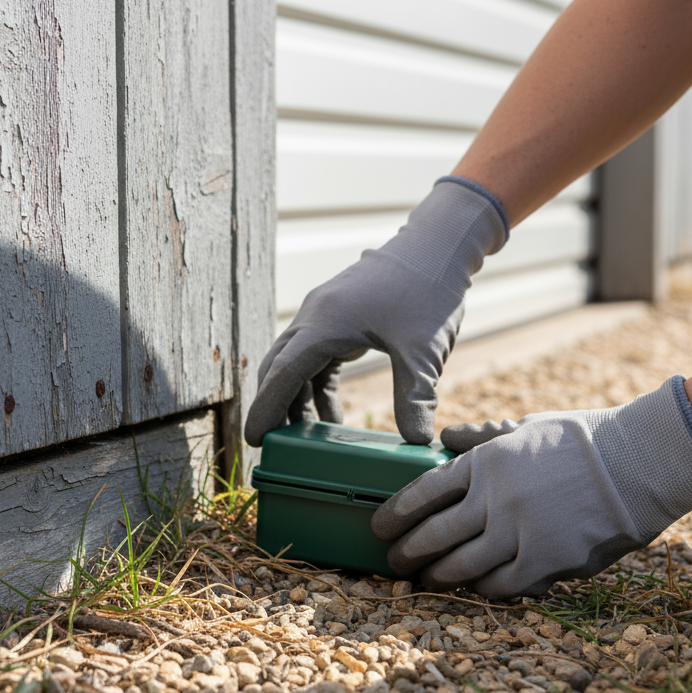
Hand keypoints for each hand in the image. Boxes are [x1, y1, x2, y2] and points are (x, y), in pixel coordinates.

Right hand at [244, 178, 508, 445]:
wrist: (436, 245)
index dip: (266, 408)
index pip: (283, 373)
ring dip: (297, 398)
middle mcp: (315, 316)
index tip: (255, 440)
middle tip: (273, 446)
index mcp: (325, 323)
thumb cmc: (427, 290)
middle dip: (274, 406)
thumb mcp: (423, 351)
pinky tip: (332, 415)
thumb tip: (417, 442)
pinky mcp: (338, 315)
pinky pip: (315, 357)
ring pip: (295, 362)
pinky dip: (317, 386)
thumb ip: (414, 397)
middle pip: (279, 367)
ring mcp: (324, 314)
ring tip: (305, 438)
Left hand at [370, 377, 691, 597]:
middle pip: (434, 535)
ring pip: (461, 566)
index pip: (423, 492)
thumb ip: (484, 436)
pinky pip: (501, 585)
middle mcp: (494, 498)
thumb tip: (445, 433)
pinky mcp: (546, 561)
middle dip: (407, 552)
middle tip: (394, 561)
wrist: (640, 461)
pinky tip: (475, 590)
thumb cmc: (586, 439)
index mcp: (485, 462)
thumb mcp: (529, 427)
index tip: (381, 526)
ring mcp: (518, 532)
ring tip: (424, 581)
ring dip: (437, 577)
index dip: (396, 513)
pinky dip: (483, 589)